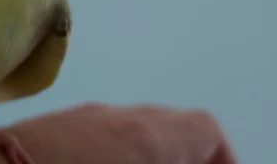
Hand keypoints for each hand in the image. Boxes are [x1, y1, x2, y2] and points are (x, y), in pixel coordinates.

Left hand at [3, 103, 236, 163]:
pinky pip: (104, 130)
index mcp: (147, 137)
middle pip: (171, 126)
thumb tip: (169, 159)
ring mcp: (84, 116)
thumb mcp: (137, 163)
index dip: (220, 157)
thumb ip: (163, 161)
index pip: (204, 130)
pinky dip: (118, 150)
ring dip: (150, 153)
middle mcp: (118, 117)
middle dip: (186, 157)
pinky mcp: (56, 124)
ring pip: (135, 128)